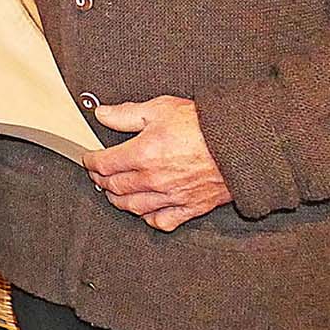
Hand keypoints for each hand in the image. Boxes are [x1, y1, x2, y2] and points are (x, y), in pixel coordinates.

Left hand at [81, 96, 231, 231]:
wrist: (240, 142)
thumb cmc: (203, 124)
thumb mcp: (160, 108)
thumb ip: (126, 114)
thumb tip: (102, 114)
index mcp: (142, 155)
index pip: (103, 164)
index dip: (91, 161)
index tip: (89, 158)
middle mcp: (153, 180)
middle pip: (114, 187)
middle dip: (101, 180)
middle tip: (98, 175)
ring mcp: (171, 196)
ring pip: (133, 207)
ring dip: (118, 200)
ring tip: (114, 193)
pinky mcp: (189, 207)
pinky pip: (161, 221)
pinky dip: (149, 218)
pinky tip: (145, 210)